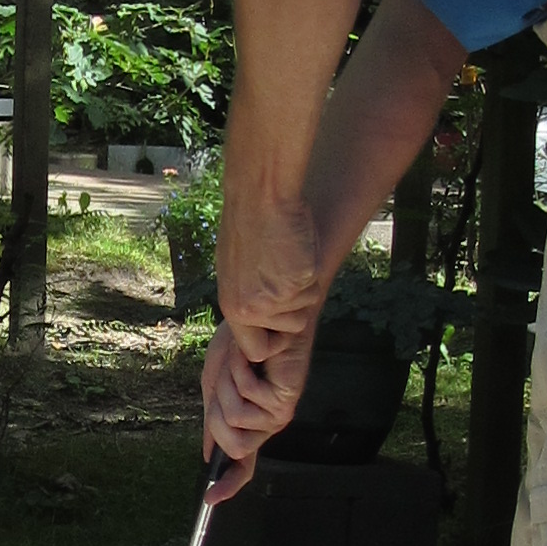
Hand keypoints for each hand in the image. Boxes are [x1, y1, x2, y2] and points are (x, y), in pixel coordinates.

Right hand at [200, 309, 313, 493]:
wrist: (259, 319)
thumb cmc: (241, 349)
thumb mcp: (216, 387)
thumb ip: (213, 421)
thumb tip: (209, 456)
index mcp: (251, 425)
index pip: (242, 462)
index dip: (228, 483)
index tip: (210, 499)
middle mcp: (265, 424)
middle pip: (231, 447)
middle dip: (217, 414)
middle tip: (227, 382)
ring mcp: (276, 414)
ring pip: (235, 423)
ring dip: (228, 388)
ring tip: (242, 366)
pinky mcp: (283, 400)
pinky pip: (246, 401)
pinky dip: (239, 374)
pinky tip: (251, 359)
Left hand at [213, 182, 327, 364]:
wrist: (261, 196)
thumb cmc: (248, 224)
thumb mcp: (235, 269)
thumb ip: (246, 298)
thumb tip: (258, 317)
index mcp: (232, 306)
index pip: (256, 350)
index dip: (272, 339)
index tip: (277, 320)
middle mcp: (252, 309)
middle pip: (289, 330)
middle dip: (293, 309)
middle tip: (282, 275)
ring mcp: (277, 298)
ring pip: (304, 309)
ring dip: (302, 288)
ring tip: (285, 258)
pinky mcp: (299, 282)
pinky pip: (314, 287)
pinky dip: (310, 270)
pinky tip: (295, 249)